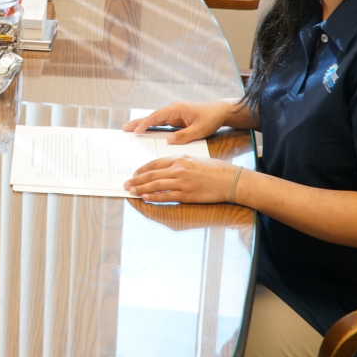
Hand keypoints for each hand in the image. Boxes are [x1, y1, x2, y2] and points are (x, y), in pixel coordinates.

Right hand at [122, 100, 236, 143]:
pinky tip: (144, 131)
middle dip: (138, 122)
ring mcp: (173, 114)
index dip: (146, 124)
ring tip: (129, 129)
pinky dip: (151, 127)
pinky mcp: (176, 118)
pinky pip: (161, 123)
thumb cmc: (211, 118)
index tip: (136, 131)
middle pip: (152, 117)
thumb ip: (184, 136)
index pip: (158, 116)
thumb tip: (168, 140)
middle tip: (124, 128)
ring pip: (155, 120)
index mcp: (177, 109)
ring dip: (143, 124)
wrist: (220, 111)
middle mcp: (173, 110)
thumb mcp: (200, 130)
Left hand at [124, 156, 242, 204]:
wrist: (230, 180)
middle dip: (136, 179)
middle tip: (126, 183)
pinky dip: (154, 197)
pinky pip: (166, 196)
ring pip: (155, 185)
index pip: (155, 163)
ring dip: (141, 188)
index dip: (142, 169)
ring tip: (131, 191)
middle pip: (152, 174)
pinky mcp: (186, 195)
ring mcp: (182, 183)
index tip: (134, 173)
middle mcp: (178, 169)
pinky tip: (145, 198)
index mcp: (180, 158)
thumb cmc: (215, 169)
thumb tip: (166, 169)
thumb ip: (179, 162)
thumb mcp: (195, 159)